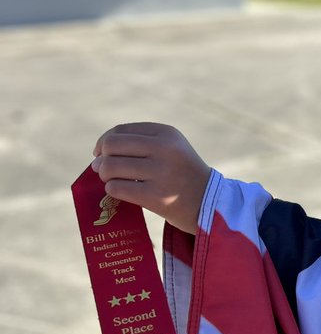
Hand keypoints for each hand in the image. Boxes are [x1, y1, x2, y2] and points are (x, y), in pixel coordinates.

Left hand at [92, 123, 210, 234]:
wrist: (210, 203)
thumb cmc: (183, 175)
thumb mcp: (172, 148)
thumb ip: (140, 143)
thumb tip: (97, 156)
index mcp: (167, 133)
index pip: (120, 130)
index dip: (104, 142)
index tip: (102, 153)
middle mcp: (165, 149)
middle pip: (112, 146)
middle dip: (102, 159)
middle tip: (103, 170)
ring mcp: (161, 173)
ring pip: (111, 167)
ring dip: (105, 175)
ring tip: (112, 181)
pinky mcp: (156, 196)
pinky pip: (116, 188)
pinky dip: (112, 190)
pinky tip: (120, 192)